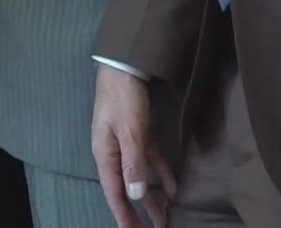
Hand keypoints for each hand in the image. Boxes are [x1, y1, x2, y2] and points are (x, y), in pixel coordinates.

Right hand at [92, 65, 175, 227]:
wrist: (125, 67)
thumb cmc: (122, 99)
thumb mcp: (129, 132)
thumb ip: (133, 163)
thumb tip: (134, 194)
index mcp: (105, 155)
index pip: (115, 193)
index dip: (123, 216)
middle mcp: (115, 153)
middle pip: (127, 189)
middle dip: (139, 212)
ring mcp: (127, 145)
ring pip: (141, 178)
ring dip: (153, 198)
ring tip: (166, 218)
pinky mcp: (140, 135)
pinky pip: (151, 161)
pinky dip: (162, 175)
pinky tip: (175, 188)